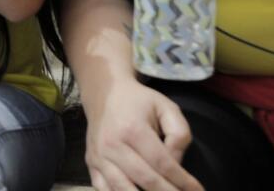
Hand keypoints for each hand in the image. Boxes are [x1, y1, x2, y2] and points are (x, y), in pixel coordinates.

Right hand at [86, 81, 200, 190]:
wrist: (103, 93)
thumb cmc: (139, 102)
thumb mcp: (166, 108)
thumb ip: (179, 135)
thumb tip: (177, 165)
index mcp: (133, 129)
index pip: (162, 163)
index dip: (182, 181)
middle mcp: (112, 145)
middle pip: (146, 180)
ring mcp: (99, 157)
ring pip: (122, 190)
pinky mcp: (91, 164)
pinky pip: (104, 190)